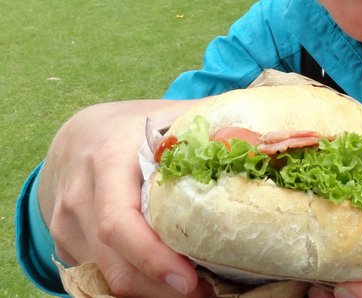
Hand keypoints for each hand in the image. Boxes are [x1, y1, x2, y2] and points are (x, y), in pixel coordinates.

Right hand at [39, 99, 212, 296]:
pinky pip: (100, 278)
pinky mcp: (66, 246)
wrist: (79, 136)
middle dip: (161, 288)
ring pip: (107, 278)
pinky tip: (168, 283)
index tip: (190, 279)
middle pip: (115, 262)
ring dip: (152, 293)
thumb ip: (208, 125)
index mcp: (107, 158)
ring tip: (198, 290)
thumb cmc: (135, 125)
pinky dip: (137, 287)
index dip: (152, 255)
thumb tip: (263, 138)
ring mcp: (66, 225)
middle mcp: (81, 195)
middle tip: (208, 292)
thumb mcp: (167, 114)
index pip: (119, 220)